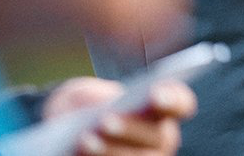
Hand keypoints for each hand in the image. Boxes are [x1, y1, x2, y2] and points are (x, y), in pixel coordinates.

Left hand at [42, 76, 195, 155]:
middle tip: (105, 120)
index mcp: (161, 108)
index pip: (180, 103)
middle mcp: (160, 141)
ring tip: (85, 138)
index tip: (155, 93)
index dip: (172, 99)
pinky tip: (80, 151)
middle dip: (131, 129)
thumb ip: (93, 97)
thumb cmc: (80, 111)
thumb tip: (100, 110)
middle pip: (158, 138)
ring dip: (111, 151)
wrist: (63, 140)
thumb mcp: (84, 96)